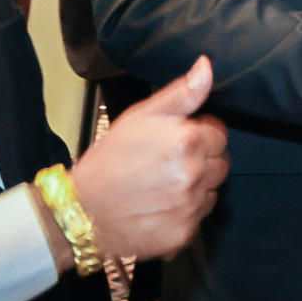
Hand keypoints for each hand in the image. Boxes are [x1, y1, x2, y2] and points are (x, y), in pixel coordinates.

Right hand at [68, 56, 228, 261]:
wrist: (80, 209)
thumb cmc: (109, 159)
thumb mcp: (141, 116)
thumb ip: (181, 94)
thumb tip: (206, 68)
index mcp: (187, 141)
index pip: (220, 134)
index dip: (198, 135)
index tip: (176, 140)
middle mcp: (193, 174)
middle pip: (220, 163)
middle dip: (201, 159)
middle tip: (167, 163)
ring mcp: (190, 206)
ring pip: (212, 190)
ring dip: (196, 186)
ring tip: (161, 184)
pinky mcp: (184, 232)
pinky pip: (199, 217)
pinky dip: (185, 211)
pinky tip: (161, 205)